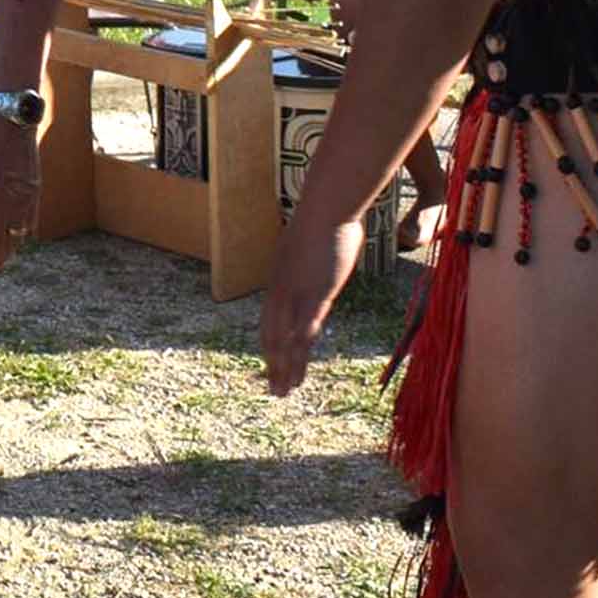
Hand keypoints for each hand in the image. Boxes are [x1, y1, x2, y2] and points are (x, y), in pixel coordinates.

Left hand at [259, 214, 364, 395]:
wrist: (327, 206)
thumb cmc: (324, 217)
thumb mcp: (312, 243)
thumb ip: (315, 259)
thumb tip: (325, 256)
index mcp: (279, 279)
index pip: (271, 320)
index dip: (271, 345)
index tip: (272, 363)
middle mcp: (281, 290)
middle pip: (273, 335)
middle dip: (274, 365)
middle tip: (275, 390)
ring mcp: (297, 293)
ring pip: (287, 339)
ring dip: (286, 367)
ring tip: (284, 391)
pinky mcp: (317, 293)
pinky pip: (306, 328)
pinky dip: (300, 351)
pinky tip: (297, 369)